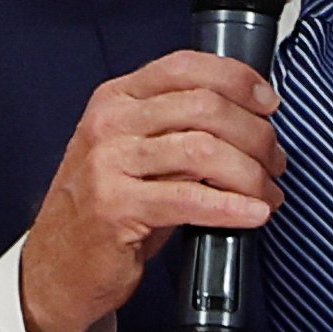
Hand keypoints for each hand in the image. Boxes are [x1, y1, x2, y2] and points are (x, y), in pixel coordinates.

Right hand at [20, 49, 285, 331]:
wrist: (58, 265)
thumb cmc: (106, 205)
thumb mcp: (133, 150)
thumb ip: (176, 126)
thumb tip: (247, 117)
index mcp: (116, 97)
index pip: (185, 66)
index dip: (236, 79)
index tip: (267, 101)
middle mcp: (110, 122)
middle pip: (204, 106)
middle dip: (255, 133)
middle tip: (274, 159)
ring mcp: (109, 163)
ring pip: (204, 150)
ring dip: (250, 172)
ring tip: (267, 191)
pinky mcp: (117, 207)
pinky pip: (190, 199)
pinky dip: (231, 206)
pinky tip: (253, 213)